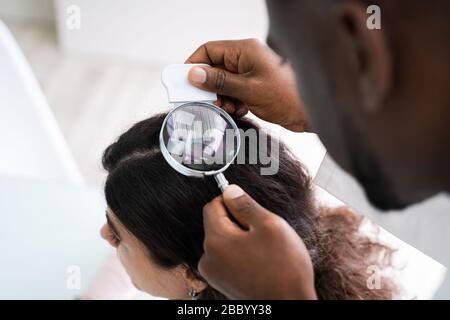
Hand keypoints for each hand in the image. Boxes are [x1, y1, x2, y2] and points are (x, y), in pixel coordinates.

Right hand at [185, 39, 309, 131]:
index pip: (209, 50)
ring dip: (221, 97)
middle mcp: (246, 58)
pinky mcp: (254, 86)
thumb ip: (220, 81)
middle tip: (207, 102)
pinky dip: (232, 101)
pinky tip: (240, 109)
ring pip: (222, 82)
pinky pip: (233, 91)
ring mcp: (251, 72)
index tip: (184, 82)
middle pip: (214, 67)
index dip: (193, 65)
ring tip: (229, 108)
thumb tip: (194, 74)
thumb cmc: (287, 96)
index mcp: (245, 50)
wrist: (309, 113)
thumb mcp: (248, 89)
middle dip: (209, 86)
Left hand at [199, 185, 316, 299]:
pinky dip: (241, 253)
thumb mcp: (269, 225)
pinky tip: (260, 261)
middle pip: (218, 224)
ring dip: (241, 238)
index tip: (250, 210)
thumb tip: (229, 190)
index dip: (232, 202)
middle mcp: (208, 258)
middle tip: (262, 234)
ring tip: (263, 251)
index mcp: (215, 241)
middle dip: (239, 222)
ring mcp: (214, 273)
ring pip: (225, 240)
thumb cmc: (284, 269)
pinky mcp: (223, 283)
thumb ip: (245, 205)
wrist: (289, 305)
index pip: (212, 206)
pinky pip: (228, 257)